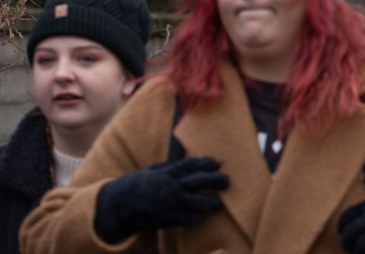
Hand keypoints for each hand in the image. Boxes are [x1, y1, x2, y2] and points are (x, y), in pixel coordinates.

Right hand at [94, 157, 228, 243]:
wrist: (119, 207)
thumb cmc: (137, 185)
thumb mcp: (153, 170)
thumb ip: (171, 167)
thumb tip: (188, 162)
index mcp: (169, 172)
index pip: (194, 164)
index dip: (208, 163)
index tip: (218, 162)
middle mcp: (174, 186)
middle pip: (202, 181)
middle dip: (217, 180)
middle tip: (227, 180)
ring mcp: (174, 203)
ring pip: (201, 202)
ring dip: (211, 201)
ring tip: (216, 201)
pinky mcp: (171, 219)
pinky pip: (191, 219)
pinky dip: (197, 217)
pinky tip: (199, 215)